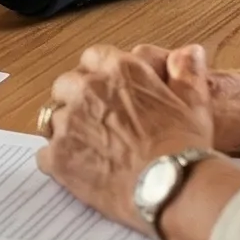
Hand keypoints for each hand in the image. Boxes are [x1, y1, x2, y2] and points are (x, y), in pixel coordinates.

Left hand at [36, 42, 215, 228]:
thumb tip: (190, 51)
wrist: (174, 188)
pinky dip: (58, 163)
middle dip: (77, 100)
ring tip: (89, 151)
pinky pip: (45, 155)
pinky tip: (78, 173)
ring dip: (67, 131)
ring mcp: (69, 122)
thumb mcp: (195, 104)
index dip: (99, 76)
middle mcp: (87, 89)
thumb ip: (186, 73)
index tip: (106, 91)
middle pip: (66, 85)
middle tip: (97, 123)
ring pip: (53, 118)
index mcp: (118, 70)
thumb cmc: (185, 148)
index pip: (92, 58)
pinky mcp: (59, 156)